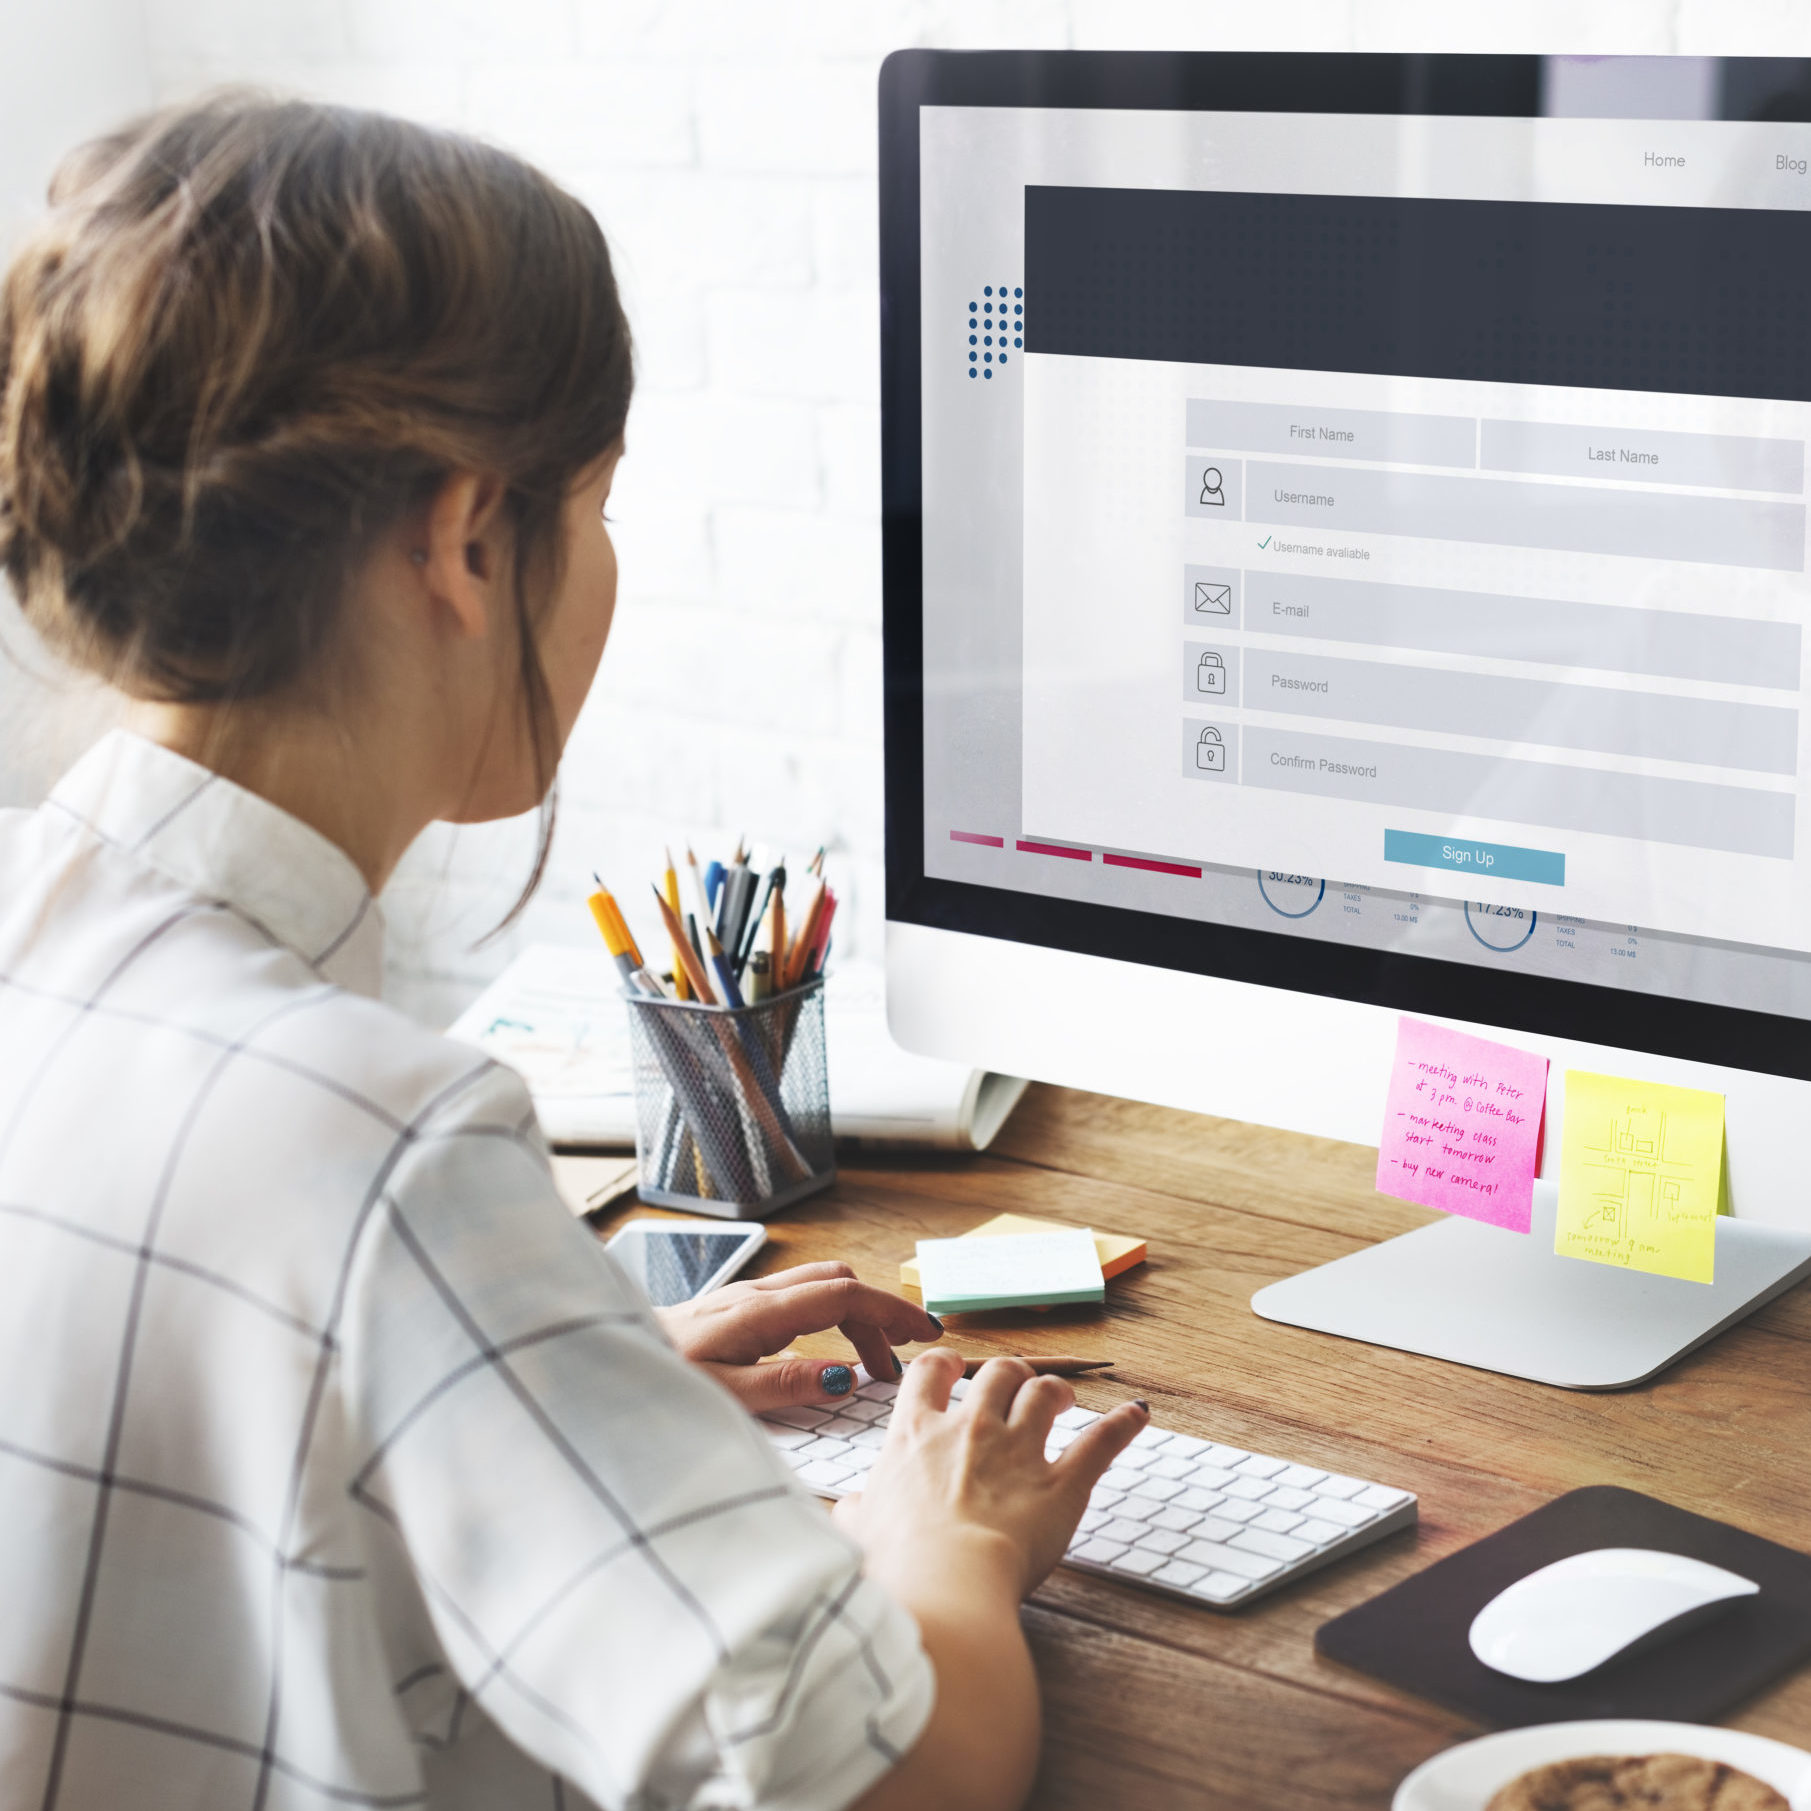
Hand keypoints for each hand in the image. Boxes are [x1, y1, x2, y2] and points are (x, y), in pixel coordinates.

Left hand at [656, 1260, 941, 1414]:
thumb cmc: (660, 1380)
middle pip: (839, 1283)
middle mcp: (756, 1295)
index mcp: (759, 1313)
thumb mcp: (724, 1395)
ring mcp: (746, 1297)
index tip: (925, 1335)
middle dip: (880, 1314)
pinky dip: (831, 1317)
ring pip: (820, 1286)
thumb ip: (784, 1385)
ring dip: (856, 1315)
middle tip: (902, 1360)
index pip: (844, 1295)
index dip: (890, 1310)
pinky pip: (800, 1298)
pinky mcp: (736, 1308)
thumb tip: (844, 1377)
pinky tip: (828, 1354)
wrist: (611, 1360)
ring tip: (872, 1365)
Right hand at [834, 1349, 1147, 1603]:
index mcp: (916, 1435)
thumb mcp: (859, 1532)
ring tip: (1063, 1398)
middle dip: (1010, 1374)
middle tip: (1016, 1387)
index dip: (946, 1365)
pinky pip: (1099, 1443)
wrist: (943, 1583)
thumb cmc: (896, 1563)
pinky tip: (1137, 1414)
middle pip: (997, 1373)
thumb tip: (849, 1512)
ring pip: (1044, 1393)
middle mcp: (969, 1429)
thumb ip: (857, 1513)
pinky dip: (1122, 1426)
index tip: (954, 1369)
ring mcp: (1018, 1452)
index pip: (930, 1372)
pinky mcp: (1061, 1485)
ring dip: (1056, 1390)